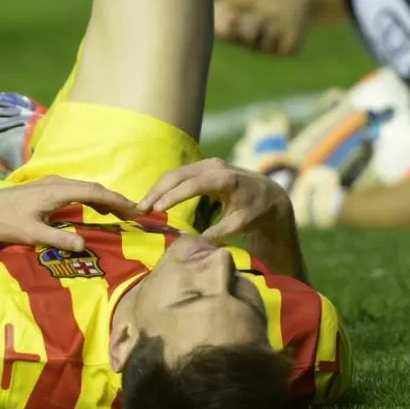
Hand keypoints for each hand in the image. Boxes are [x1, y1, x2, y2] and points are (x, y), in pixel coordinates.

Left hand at [0, 176, 139, 251]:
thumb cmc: (6, 223)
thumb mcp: (32, 234)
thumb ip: (58, 238)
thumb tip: (83, 244)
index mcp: (57, 191)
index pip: (94, 192)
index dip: (116, 200)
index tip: (133, 209)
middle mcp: (57, 183)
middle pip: (93, 188)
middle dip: (115, 199)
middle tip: (134, 213)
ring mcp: (52, 184)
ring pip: (85, 188)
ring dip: (103, 199)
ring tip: (120, 212)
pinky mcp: (47, 189)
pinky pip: (77, 191)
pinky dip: (91, 199)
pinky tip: (96, 209)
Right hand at [137, 158, 294, 241]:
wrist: (269, 194)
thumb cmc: (254, 211)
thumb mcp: (238, 224)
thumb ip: (216, 233)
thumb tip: (192, 244)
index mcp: (224, 179)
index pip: (192, 185)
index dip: (173, 197)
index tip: (156, 209)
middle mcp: (213, 166)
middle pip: (177, 176)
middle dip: (157, 192)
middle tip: (140, 209)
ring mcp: (208, 164)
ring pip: (175, 173)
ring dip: (157, 189)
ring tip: (142, 207)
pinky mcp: (203, 166)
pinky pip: (180, 174)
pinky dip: (165, 186)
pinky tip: (155, 200)